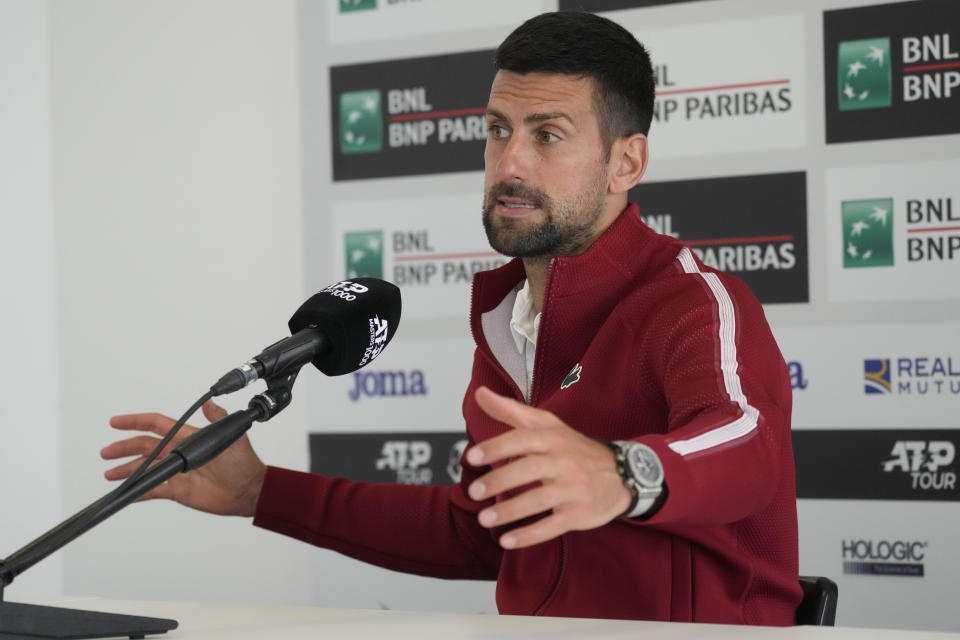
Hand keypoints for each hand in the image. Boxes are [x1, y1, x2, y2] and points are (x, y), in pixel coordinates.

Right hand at [101, 400, 267, 516]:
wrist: (249, 491)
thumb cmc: (244, 464)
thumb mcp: (233, 438)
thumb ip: (218, 419)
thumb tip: (209, 402)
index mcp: (188, 437)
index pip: (157, 425)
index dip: (136, 421)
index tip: (116, 421)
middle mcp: (179, 453)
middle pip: (145, 447)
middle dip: (124, 447)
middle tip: (106, 452)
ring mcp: (178, 471)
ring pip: (146, 468)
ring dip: (127, 470)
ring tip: (110, 474)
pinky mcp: (178, 490)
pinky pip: (153, 490)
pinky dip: (139, 491)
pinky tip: (127, 492)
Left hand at [466, 386, 630, 548]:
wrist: (621, 474)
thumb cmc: (573, 448)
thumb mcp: (546, 424)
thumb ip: (510, 411)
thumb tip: (481, 393)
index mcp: (552, 438)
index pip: (522, 439)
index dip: (496, 447)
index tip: (472, 457)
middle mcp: (563, 461)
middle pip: (529, 470)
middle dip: (499, 481)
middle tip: (474, 492)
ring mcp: (573, 488)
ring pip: (539, 500)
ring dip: (510, 511)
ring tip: (484, 518)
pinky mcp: (579, 513)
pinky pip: (552, 525)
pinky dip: (529, 535)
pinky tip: (508, 540)